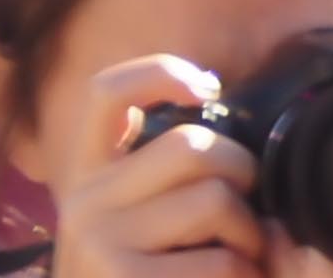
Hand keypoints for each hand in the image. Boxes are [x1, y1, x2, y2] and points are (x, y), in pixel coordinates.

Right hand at [46, 52, 266, 275]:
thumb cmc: (143, 277)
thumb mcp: (135, 223)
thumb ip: (162, 177)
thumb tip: (213, 105)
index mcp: (87, 177)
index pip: (106, 95)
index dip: (157, 74)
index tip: (205, 89)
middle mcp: (84, 204)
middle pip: (192, 145)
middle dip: (241, 173)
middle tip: (245, 216)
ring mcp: (100, 245)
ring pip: (214, 200)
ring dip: (248, 234)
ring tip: (240, 261)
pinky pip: (220, 263)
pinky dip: (243, 276)